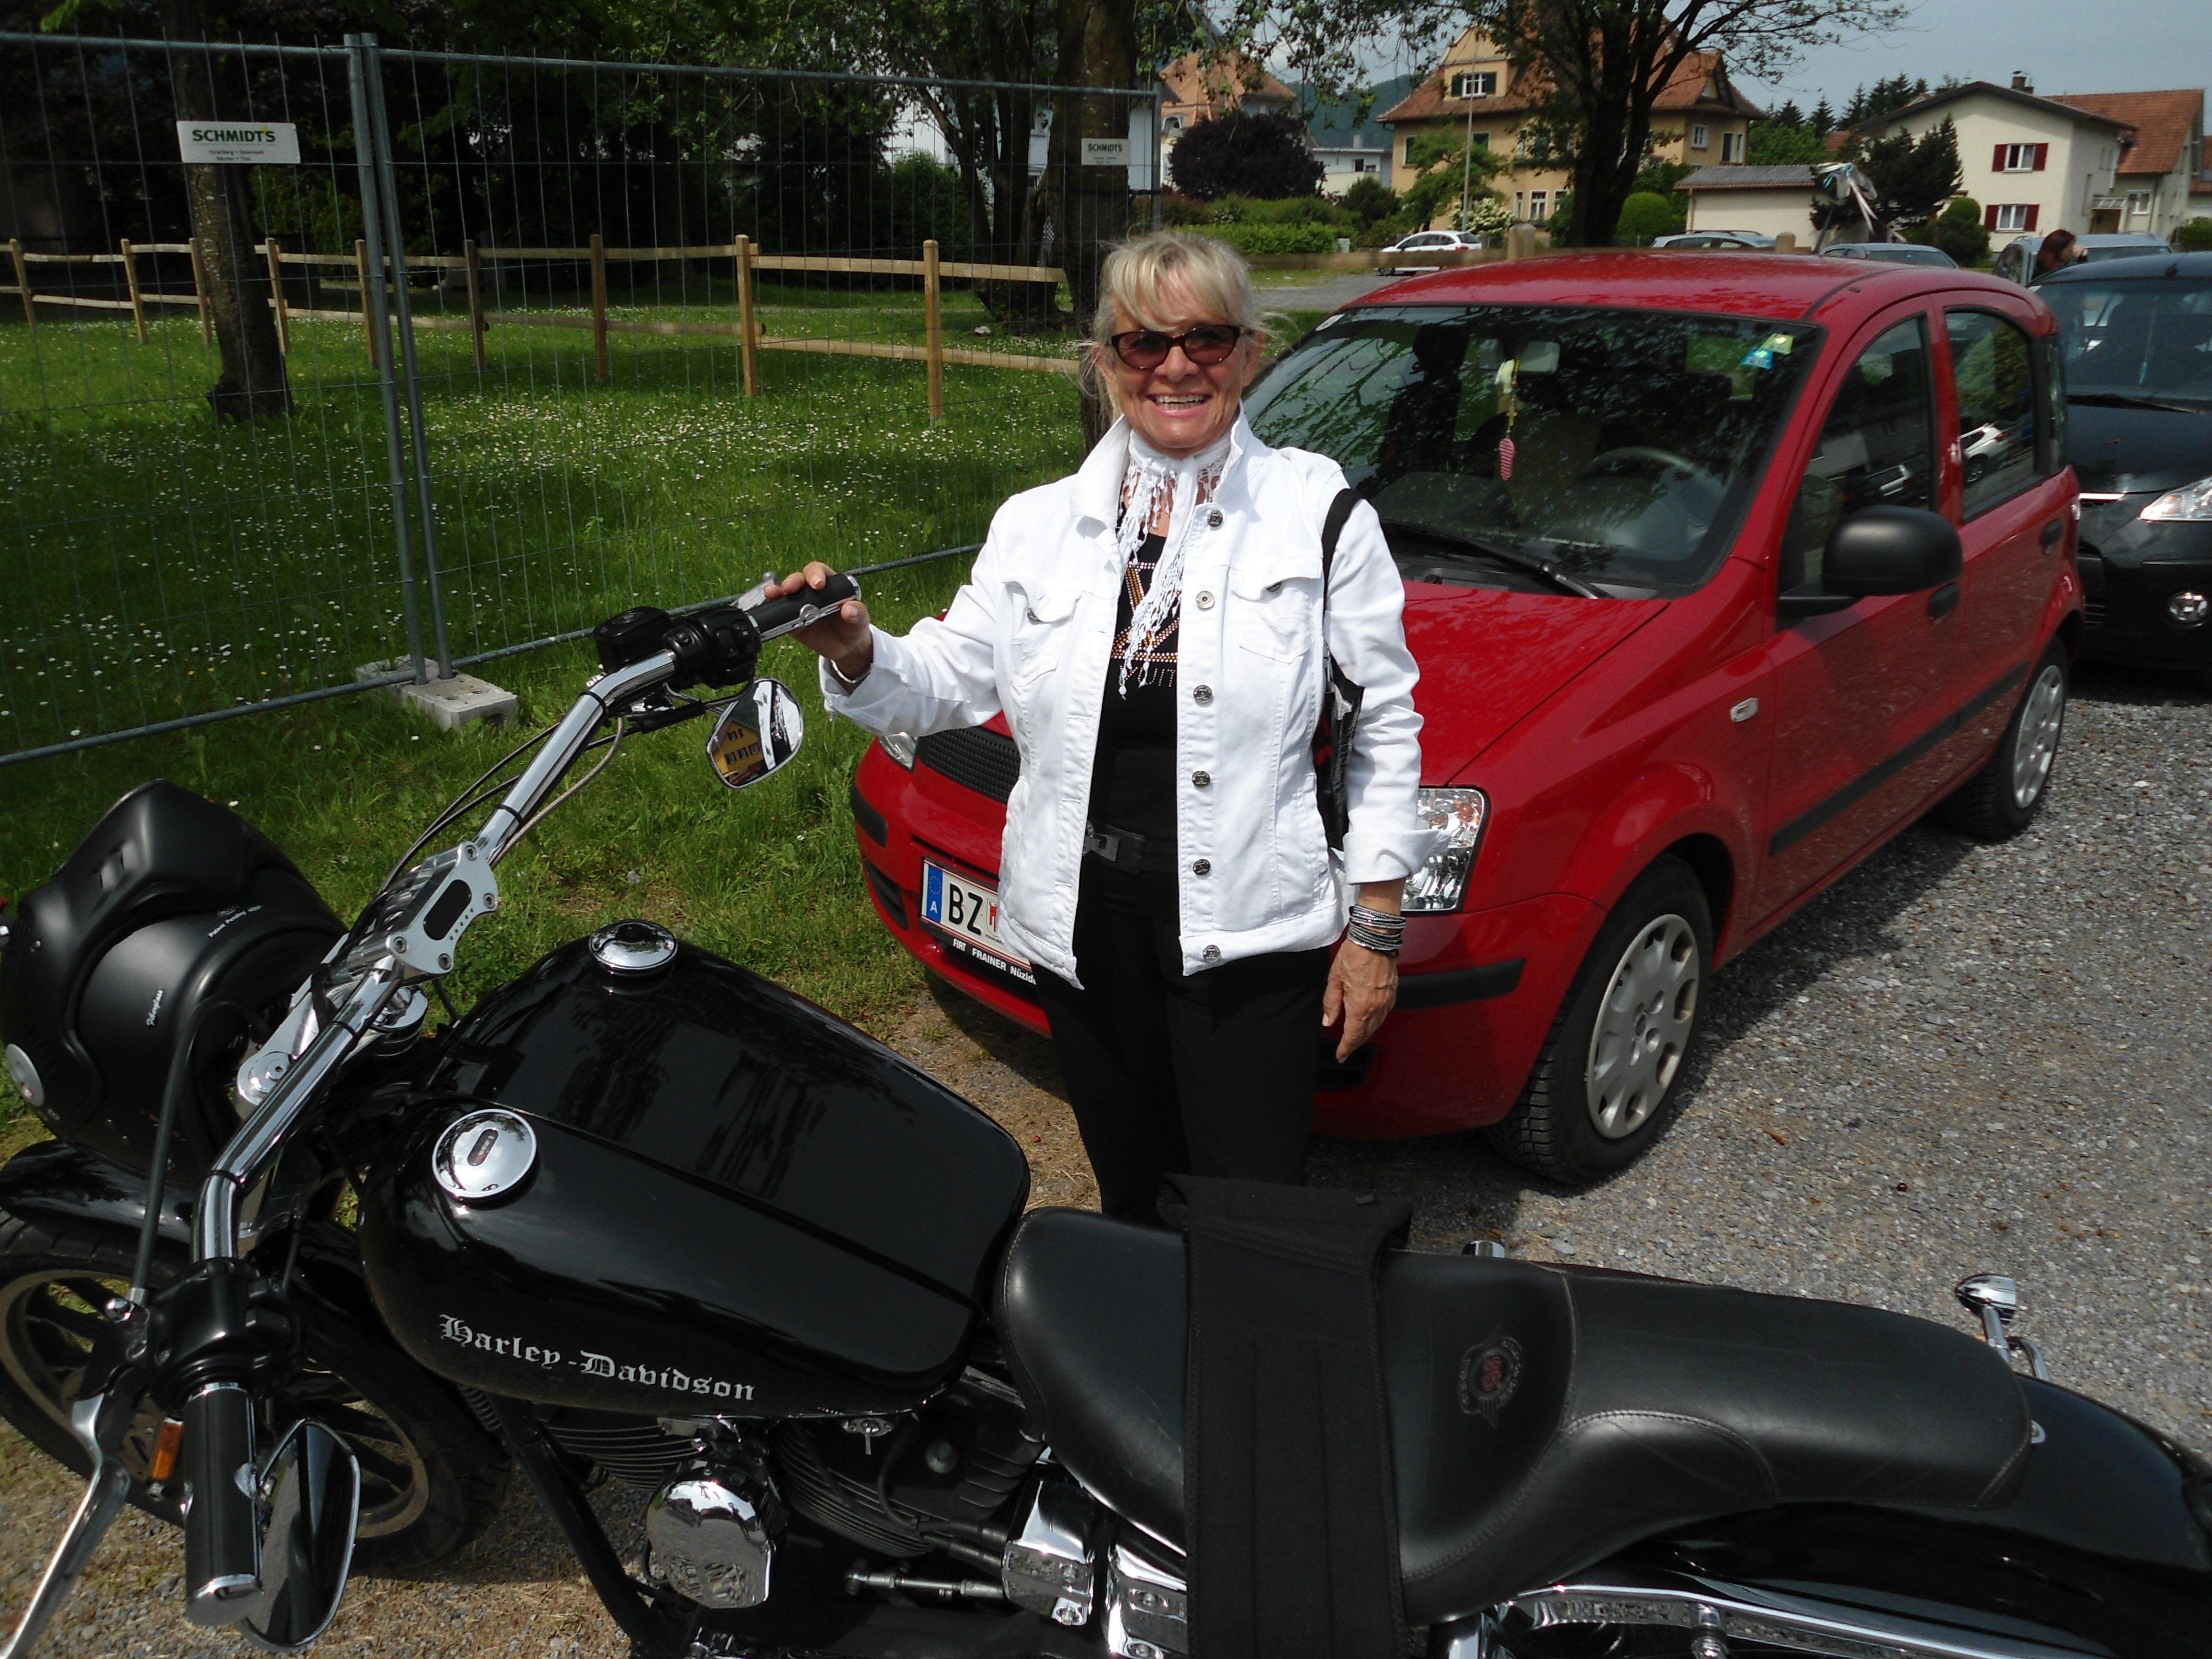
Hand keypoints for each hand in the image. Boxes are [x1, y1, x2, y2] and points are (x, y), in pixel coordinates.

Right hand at [767, 562, 872, 681]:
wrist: (846, 648)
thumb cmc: (853, 626)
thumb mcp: (861, 620)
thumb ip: (858, 613)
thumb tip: (849, 609)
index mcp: (830, 585)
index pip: (820, 572)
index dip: (816, 574)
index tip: (818, 584)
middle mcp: (812, 592)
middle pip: (800, 579)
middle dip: (794, 581)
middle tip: (791, 588)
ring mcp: (800, 605)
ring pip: (786, 593)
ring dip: (778, 591)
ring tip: (772, 593)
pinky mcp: (791, 621)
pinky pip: (780, 614)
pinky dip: (773, 610)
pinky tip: (768, 606)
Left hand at [1323, 941, 1397, 1062]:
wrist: (1375, 939)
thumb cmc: (1354, 955)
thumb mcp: (1334, 979)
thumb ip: (1331, 1003)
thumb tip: (1329, 1021)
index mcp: (1360, 1006)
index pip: (1353, 1036)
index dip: (1345, 1049)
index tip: (1340, 1055)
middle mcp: (1376, 1007)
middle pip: (1366, 1033)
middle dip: (1355, 1043)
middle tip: (1346, 1050)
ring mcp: (1386, 1001)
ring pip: (1376, 1025)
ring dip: (1365, 1033)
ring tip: (1355, 1038)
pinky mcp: (1392, 993)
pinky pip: (1383, 1014)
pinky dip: (1375, 1021)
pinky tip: (1369, 1020)